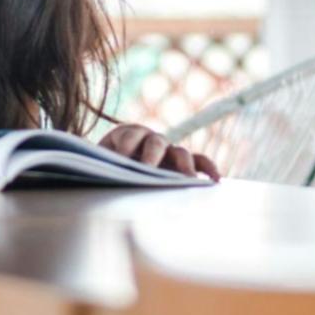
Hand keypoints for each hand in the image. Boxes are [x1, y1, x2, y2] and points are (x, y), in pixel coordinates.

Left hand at [98, 123, 219, 179]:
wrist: (112, 168)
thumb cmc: (104, 168)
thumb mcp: (99, 164)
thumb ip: (101, 166)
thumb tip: (99, 175)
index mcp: (126, 134)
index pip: (129, 136)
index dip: (126, 145)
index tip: (121, 157)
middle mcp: (150, 139)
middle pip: (156, 143)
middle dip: (152, 155)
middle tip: (148, 169)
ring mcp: (168, 150)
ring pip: (181, 153)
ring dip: (184, 165)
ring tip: (188, 179)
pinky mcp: (181, 163)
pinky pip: (199, 162)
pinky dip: (208, 168)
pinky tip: (215, 180)